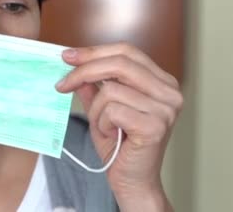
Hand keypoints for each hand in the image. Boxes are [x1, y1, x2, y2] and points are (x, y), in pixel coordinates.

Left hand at [55, 43, 182, 211]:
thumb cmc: (119, 145)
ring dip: (96, 111)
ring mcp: (165, 109)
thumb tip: (73, 61)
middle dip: (84, 70)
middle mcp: (169, 92)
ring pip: (111, 90)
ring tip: (104, 126)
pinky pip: (113, 110)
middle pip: (119, 63)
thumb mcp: (102, 108)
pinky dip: (103, 123)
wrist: (132, 181)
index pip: (126, 51)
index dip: (94, 51)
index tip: (67, 56)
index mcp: (161, 82)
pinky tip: (112, 135)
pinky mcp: (156, 126)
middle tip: (62, 83)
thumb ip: (93, 85)